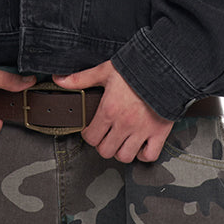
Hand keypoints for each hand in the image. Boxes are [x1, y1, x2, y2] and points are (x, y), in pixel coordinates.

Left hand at [53, 60, 173, 162]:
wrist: (164, 67)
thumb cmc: (135, 69)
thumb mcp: (105, 70)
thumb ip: (81, 78)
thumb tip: (59, 80)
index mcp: (109, 110)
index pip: (91, 137)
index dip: (89, 134)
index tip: (92, 129)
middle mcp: (124, 124)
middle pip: (106, 151)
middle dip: (103, 144)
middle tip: (106, 136)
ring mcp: (142, 131)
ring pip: (125, 156)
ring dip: (121, 151)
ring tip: (121, 140)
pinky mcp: (159, 133)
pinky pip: (149, 156)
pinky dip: (143, 154)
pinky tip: (139, 145)